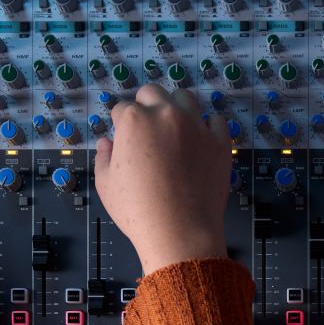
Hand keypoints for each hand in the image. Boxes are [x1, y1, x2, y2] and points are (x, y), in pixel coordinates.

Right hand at [94, 83, 230, 273]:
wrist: (180, 232)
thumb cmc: (140, 211)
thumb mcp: (106, 185)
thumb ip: (104, 157)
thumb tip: (106, 144)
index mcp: (134, 121)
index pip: (122, 107)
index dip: (120, 122)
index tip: (124, 136)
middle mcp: (166, 115)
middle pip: (153, 92)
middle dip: (145, 104)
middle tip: (146, 127)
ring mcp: (196, 126)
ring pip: (185, 97)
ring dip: (176, 106)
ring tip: (173, 127)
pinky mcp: (219, 142)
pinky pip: (216, 120)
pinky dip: (208, 126)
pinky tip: (200, 139)